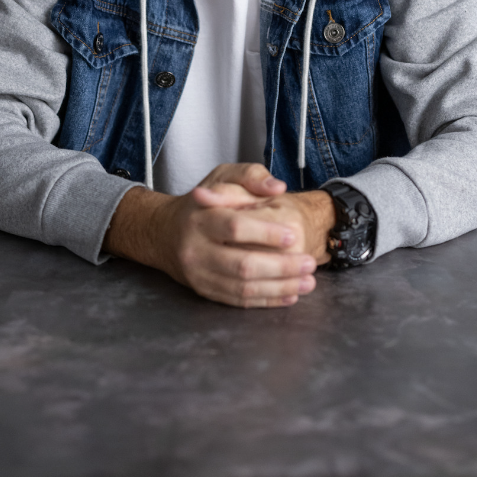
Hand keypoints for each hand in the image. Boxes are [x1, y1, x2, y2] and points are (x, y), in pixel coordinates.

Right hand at [103, 164, 334, 308]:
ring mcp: (199, 274)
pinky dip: (267, 300)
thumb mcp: (223, 177)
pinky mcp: (205, 291)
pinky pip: (239, 301)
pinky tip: (290, 295)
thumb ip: (251, 176)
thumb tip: (277, 187)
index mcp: (200, 216)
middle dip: (281, 266)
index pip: (235, 227)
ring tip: (308, 282)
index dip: (266, 233)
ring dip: (280, 287)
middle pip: (242, 264)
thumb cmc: (204, 202)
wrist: (166, 233)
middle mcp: (195, 248)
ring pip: (243, 288)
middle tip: (309, 263)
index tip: (293, 234)